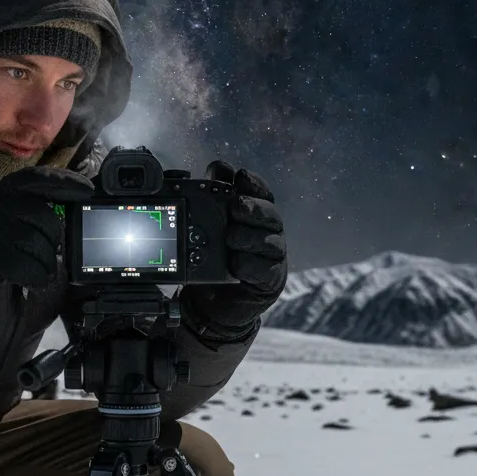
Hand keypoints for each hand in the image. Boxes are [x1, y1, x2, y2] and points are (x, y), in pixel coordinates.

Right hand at [0, 166, 94, 331]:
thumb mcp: (3, 219)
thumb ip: (29, 211)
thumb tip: (66, 215)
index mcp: (0, 191)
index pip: (36, 178)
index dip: (65, 182)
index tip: (87, 190)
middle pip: (43, 216)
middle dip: (54, 239)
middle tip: (49, 253)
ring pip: (37, 242)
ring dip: (46, 262)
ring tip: (39, 270)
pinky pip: (28, 266)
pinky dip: (38, 277)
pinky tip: (35, 281)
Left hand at [181, 166, 286, 343]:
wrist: (211, 304)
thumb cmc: (211, 260)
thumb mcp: (205, 228)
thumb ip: (208, 199)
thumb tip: (204, 171)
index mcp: (254, 216)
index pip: (261, 193)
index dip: (254, 183)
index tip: (240, 175)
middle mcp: (267, 233)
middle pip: (270, 215)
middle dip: (254, 208)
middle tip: (236, 205)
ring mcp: (272, 257)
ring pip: (271, 241)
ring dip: (250, 236)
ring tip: (230, 237)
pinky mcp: (270, 281)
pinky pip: (265, 270)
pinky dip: (250, 265)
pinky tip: (236, 263)